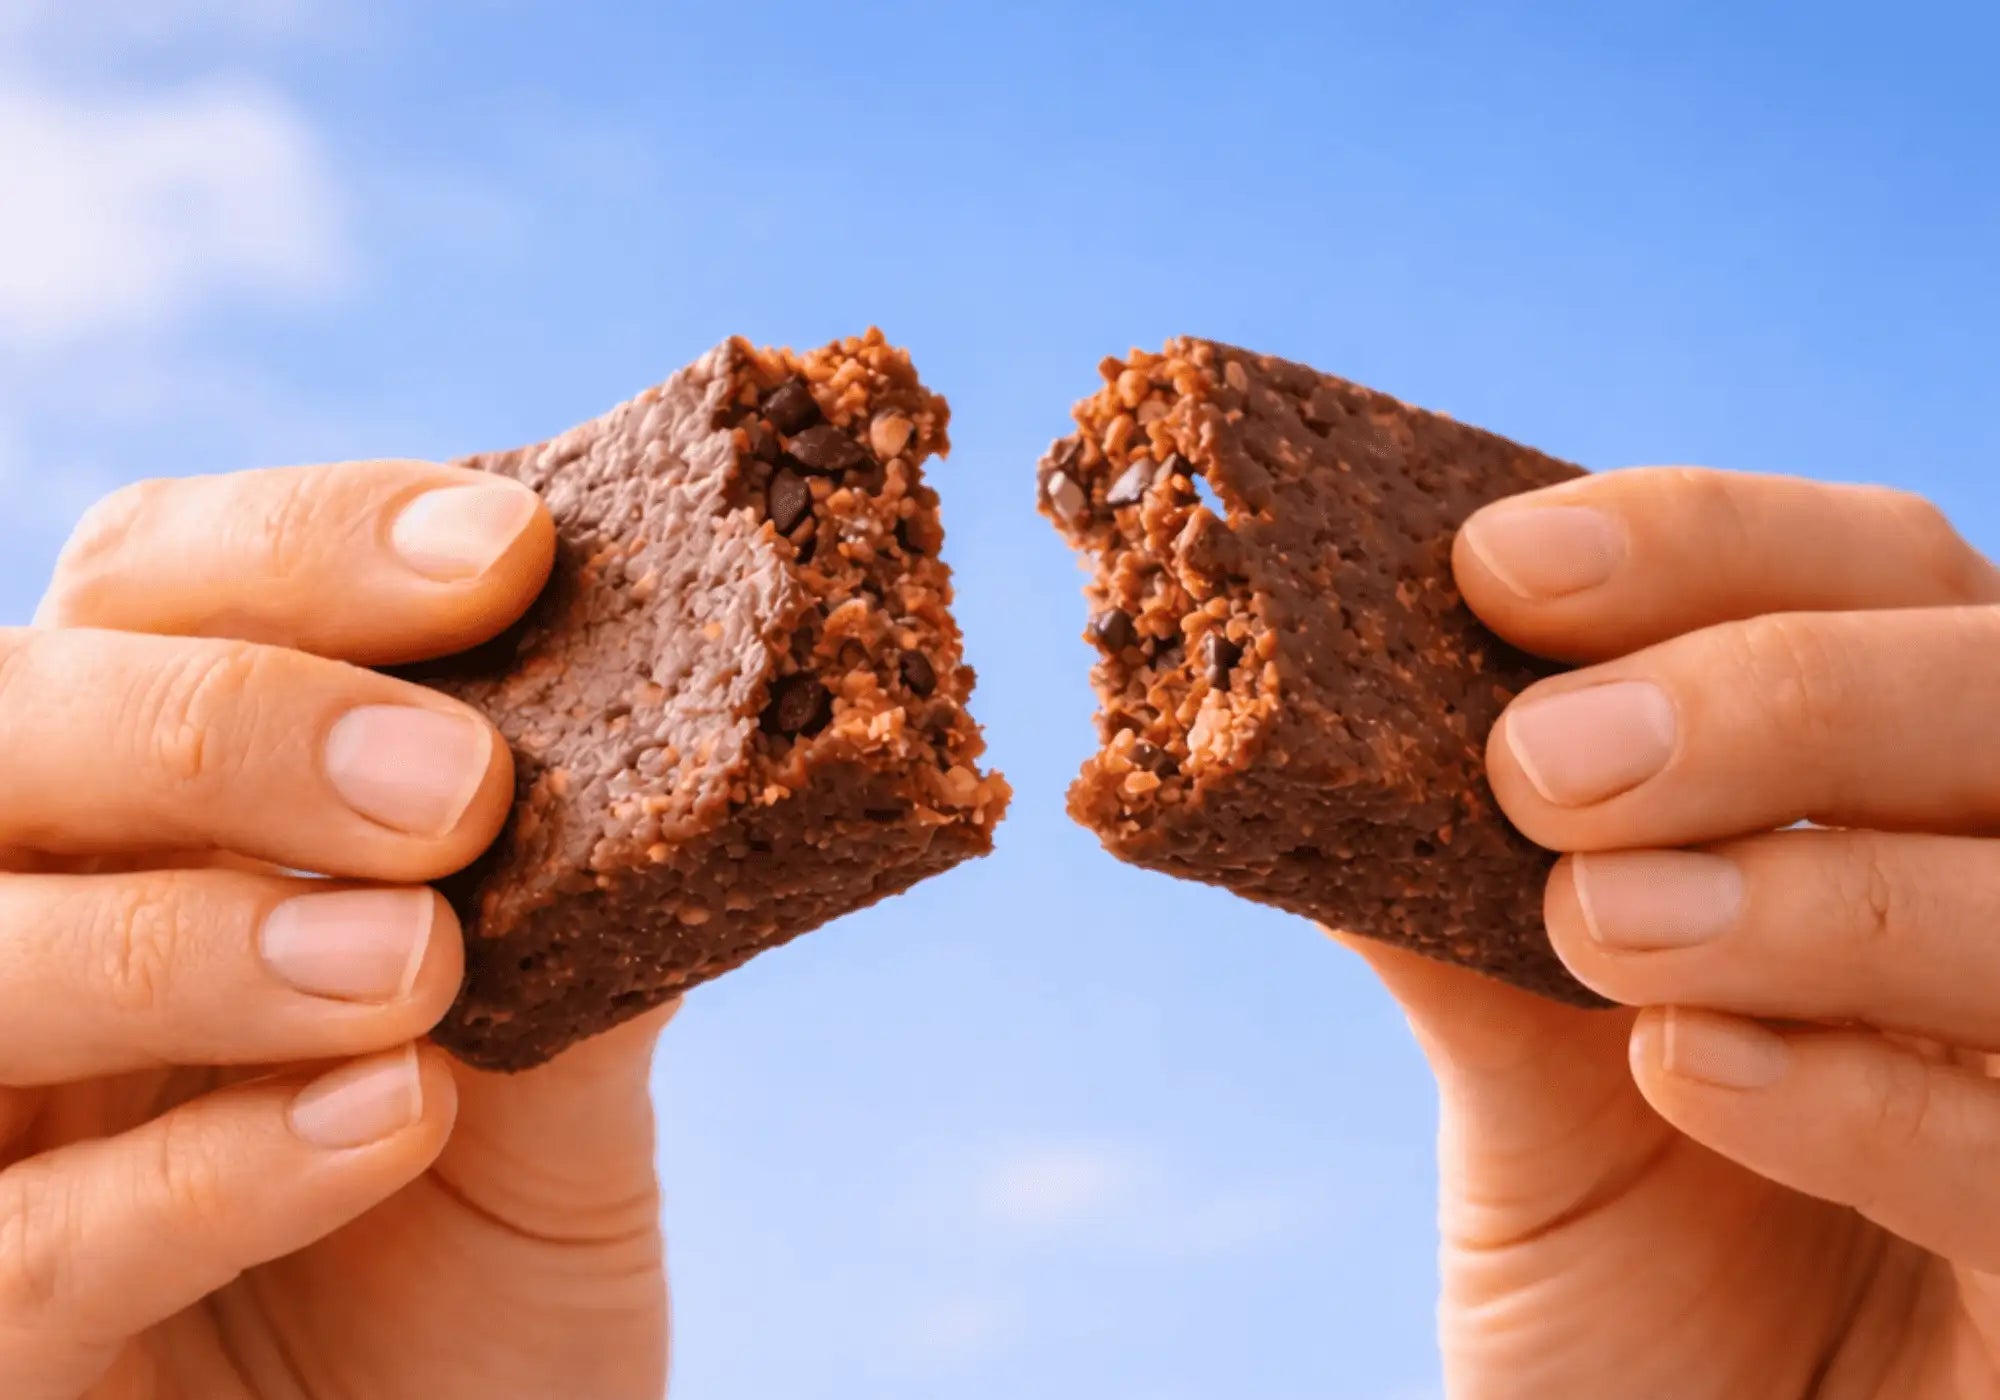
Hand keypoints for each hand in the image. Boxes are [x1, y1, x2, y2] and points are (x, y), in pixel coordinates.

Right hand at [2, 462, 673, 1399]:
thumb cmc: (485, 1272)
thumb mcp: (561, 1078)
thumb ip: (578, 916)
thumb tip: (701, 721)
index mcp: (156, 825)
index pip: (158, 593)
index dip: (310, 548)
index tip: (512, 556)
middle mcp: (28, 925)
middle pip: (14, 723)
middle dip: (234, 726)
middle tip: (462, 788)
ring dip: (198, 937)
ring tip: (418, 967)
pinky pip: (7, 1247)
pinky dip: (199, 1170)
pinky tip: (387, 1122)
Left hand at [1344, 468, 1999, 1398]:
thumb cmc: (1633, 1301)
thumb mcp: (1525, 1087)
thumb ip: (1458, 915)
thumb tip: (1293, 730)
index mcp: (1896, 812)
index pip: (1872, 578)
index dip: (1700, 544)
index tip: (1494, 564)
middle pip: (1997, 684)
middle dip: (1773, 691)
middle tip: (1543, 759)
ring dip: (1813, 887)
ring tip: (1599, 924)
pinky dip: (1874, 1094)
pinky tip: (1692, 1072)